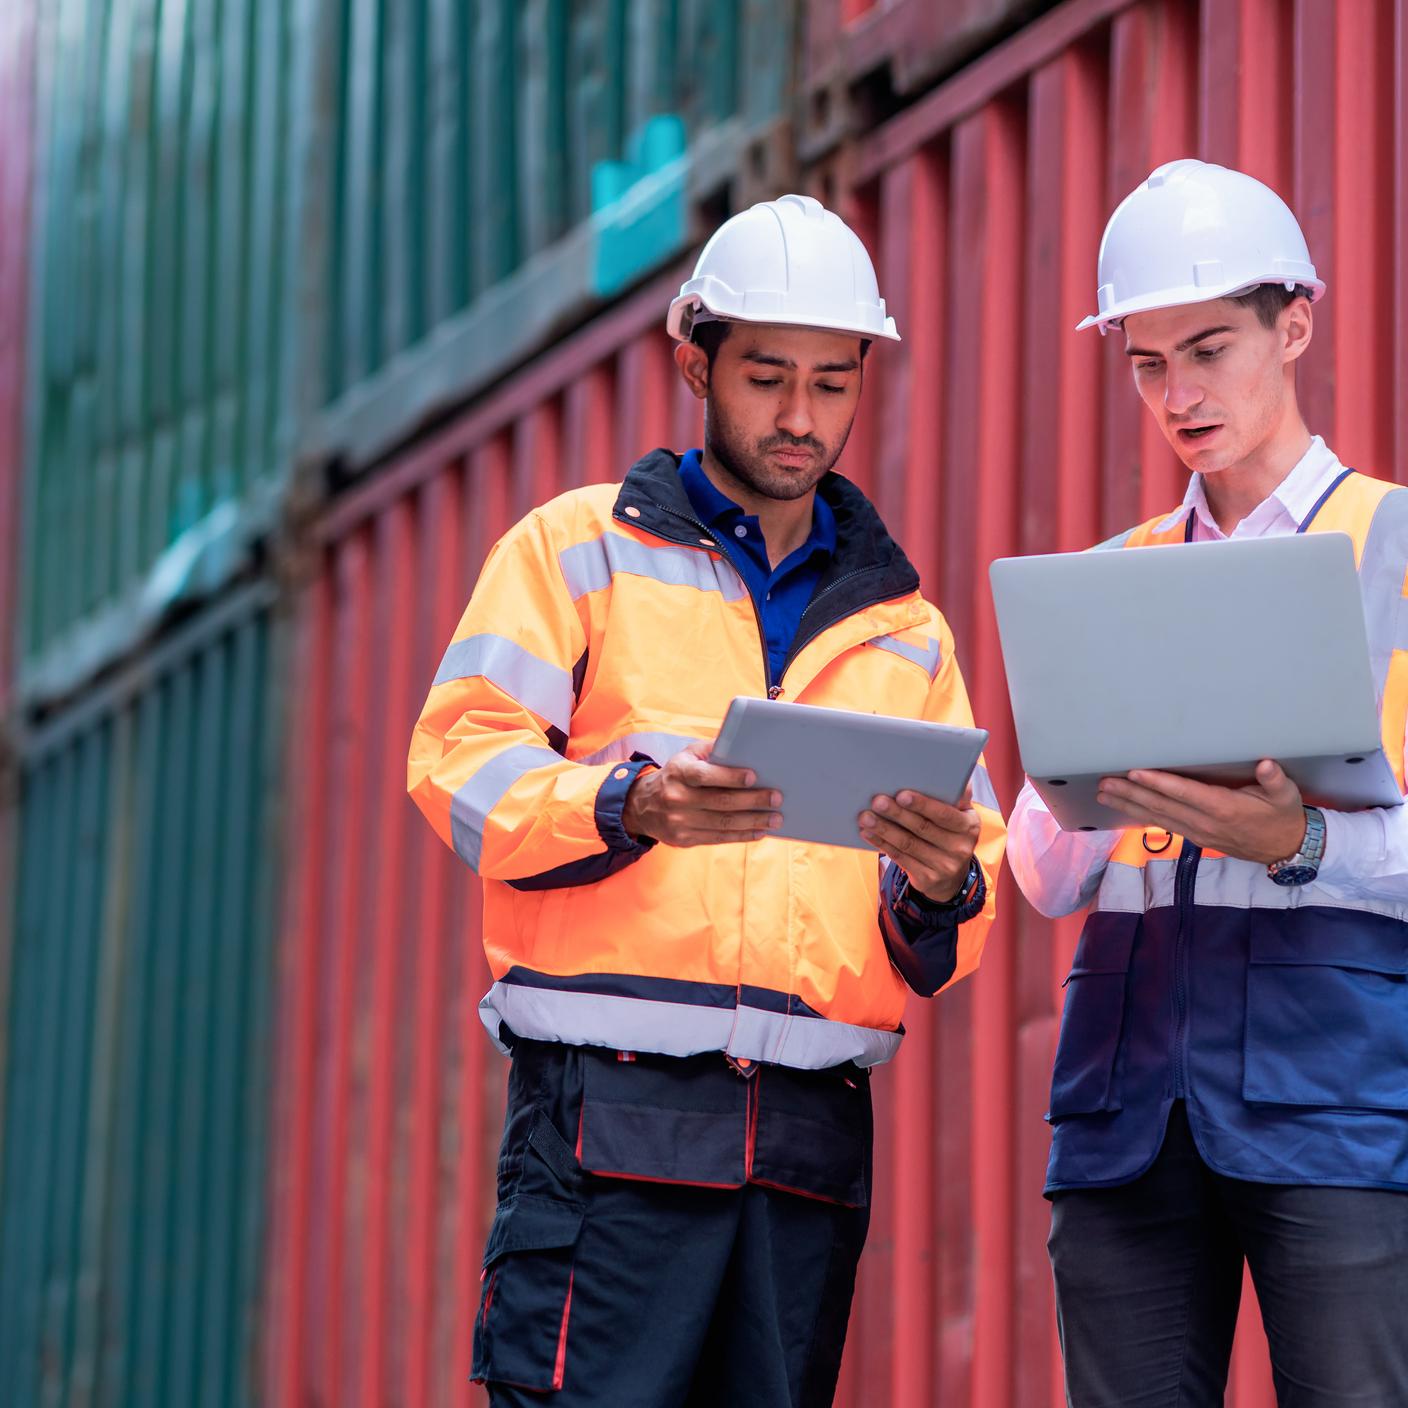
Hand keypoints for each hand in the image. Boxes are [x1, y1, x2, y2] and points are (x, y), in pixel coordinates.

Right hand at [621, 740, 782, 845]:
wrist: (642, 806)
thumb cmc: (676, 775)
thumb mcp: (686, 755)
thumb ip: (713, 749)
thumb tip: (744, 745)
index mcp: (678, 772)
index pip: (704, 775)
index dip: (729, 776)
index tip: (753, 777)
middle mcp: (676, 798)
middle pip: (720, 802)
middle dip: (752, 801)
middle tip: (776, 798)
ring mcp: (680, 822)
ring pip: (723, 823)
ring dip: (753, 821)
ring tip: (775, 818)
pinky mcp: (684, 839)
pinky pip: (718, 838)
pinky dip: (741, 835)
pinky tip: (759, 831)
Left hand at [859, 788, 980, 902]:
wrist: (952, 877)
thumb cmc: (950, 834)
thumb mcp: (960, 816)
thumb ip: (955, 796)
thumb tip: (948, 770)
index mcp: (969, 826)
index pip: (945, 814)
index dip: (923, 804)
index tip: (901, 794)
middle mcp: (960, 847)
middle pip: (923, 828)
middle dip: (897, 813)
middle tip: (877, 801)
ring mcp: (944, 866)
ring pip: (908, 844)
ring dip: (884, 829)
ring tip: (865, 816)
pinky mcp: (928, 879)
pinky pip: (900, 858)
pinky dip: (882, 843)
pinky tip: (868, 833)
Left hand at [1095, 760, 1306, 863]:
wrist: (1286, 849)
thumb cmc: (1284, 815)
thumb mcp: (1286, 795)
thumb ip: (1274, 779)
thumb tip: (1266, 764)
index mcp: (1224, 808)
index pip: (1184, 793)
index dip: (1159, 783)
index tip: (1135, 773)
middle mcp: (1206, 823)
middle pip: (1162, 806)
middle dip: (1131, 793)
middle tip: (1105, 782)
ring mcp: (1198, 833)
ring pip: (1157, 817)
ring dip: (1129, 805)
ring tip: (1104, 794)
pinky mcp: (1195, 838)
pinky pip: (1163, 825)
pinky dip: (1141, 816)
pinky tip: (1124, 809)